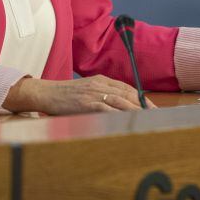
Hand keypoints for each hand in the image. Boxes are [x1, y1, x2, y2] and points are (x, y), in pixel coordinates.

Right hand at [3, 75, 155, 114]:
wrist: (44, 93)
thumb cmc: (64, 95)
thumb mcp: (86, 90)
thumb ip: (101, 94)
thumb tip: (118, 107)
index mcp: (101, 80)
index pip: (127, 88)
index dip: (141, 98)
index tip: (152, 107)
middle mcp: (100, 84)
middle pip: (127, 94)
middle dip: (143, 105)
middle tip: (156, 115)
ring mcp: (93, 93)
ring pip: (120, 101)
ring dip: (135, 110)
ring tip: (147, 118)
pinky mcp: (85, 102)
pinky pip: (106, 108)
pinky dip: (118, 114)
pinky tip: (126, 120)